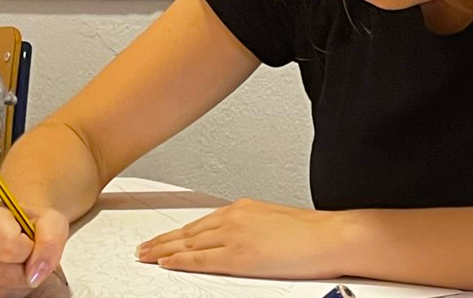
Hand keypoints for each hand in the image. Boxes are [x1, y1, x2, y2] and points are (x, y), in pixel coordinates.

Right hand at [0, 197, 69, 297]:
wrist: (19, 223)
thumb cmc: (32, 221)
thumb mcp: (52, 222)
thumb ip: (51, 242)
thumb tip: (35, 274)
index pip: (8, 247)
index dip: (28, 253)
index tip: (33, 244)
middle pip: (2, 274)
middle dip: (25, 273)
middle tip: (30, 259)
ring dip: (15, 285)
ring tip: (20, 264)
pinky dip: (1, 290)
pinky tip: (7, 271)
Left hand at [137, 197, 346, 278]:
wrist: (329, 236)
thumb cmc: (312, 232)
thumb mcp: (276, 221)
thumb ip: (254, 227)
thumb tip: (245, 239)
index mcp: (244, 208)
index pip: (202, 222)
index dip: (180, 232)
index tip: (165, 237)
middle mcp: (234, 217)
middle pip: (189, 231)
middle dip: (163, 240)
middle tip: (143, 247)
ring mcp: (234, 236)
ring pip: (188, 244)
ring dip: (163, 250)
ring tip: (144, 256)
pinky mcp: (238, 256)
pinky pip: (200, 260)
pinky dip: (179, 261)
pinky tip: (164, 263)